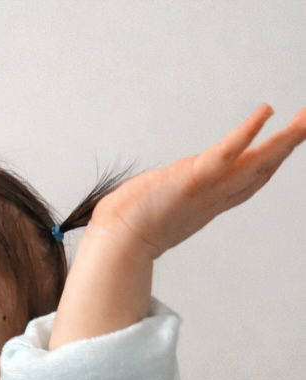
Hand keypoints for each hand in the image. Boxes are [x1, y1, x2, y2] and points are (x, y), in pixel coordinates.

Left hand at [90, 104, 305, 259]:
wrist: (116, 244)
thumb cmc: (126, 229)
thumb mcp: (155, 214)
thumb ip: (162, 205)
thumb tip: (149, 201)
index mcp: (207, 204)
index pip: (246, 183)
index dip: (269, 164)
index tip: (285, 147)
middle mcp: (214, 197)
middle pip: (261, 170)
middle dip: (287, 147)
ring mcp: (208, 189)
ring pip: (255, 162)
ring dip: (284, 140)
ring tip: (305, 118)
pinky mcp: (194, 179)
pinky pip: (226, 152)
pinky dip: (247, 132)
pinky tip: (265, 111)